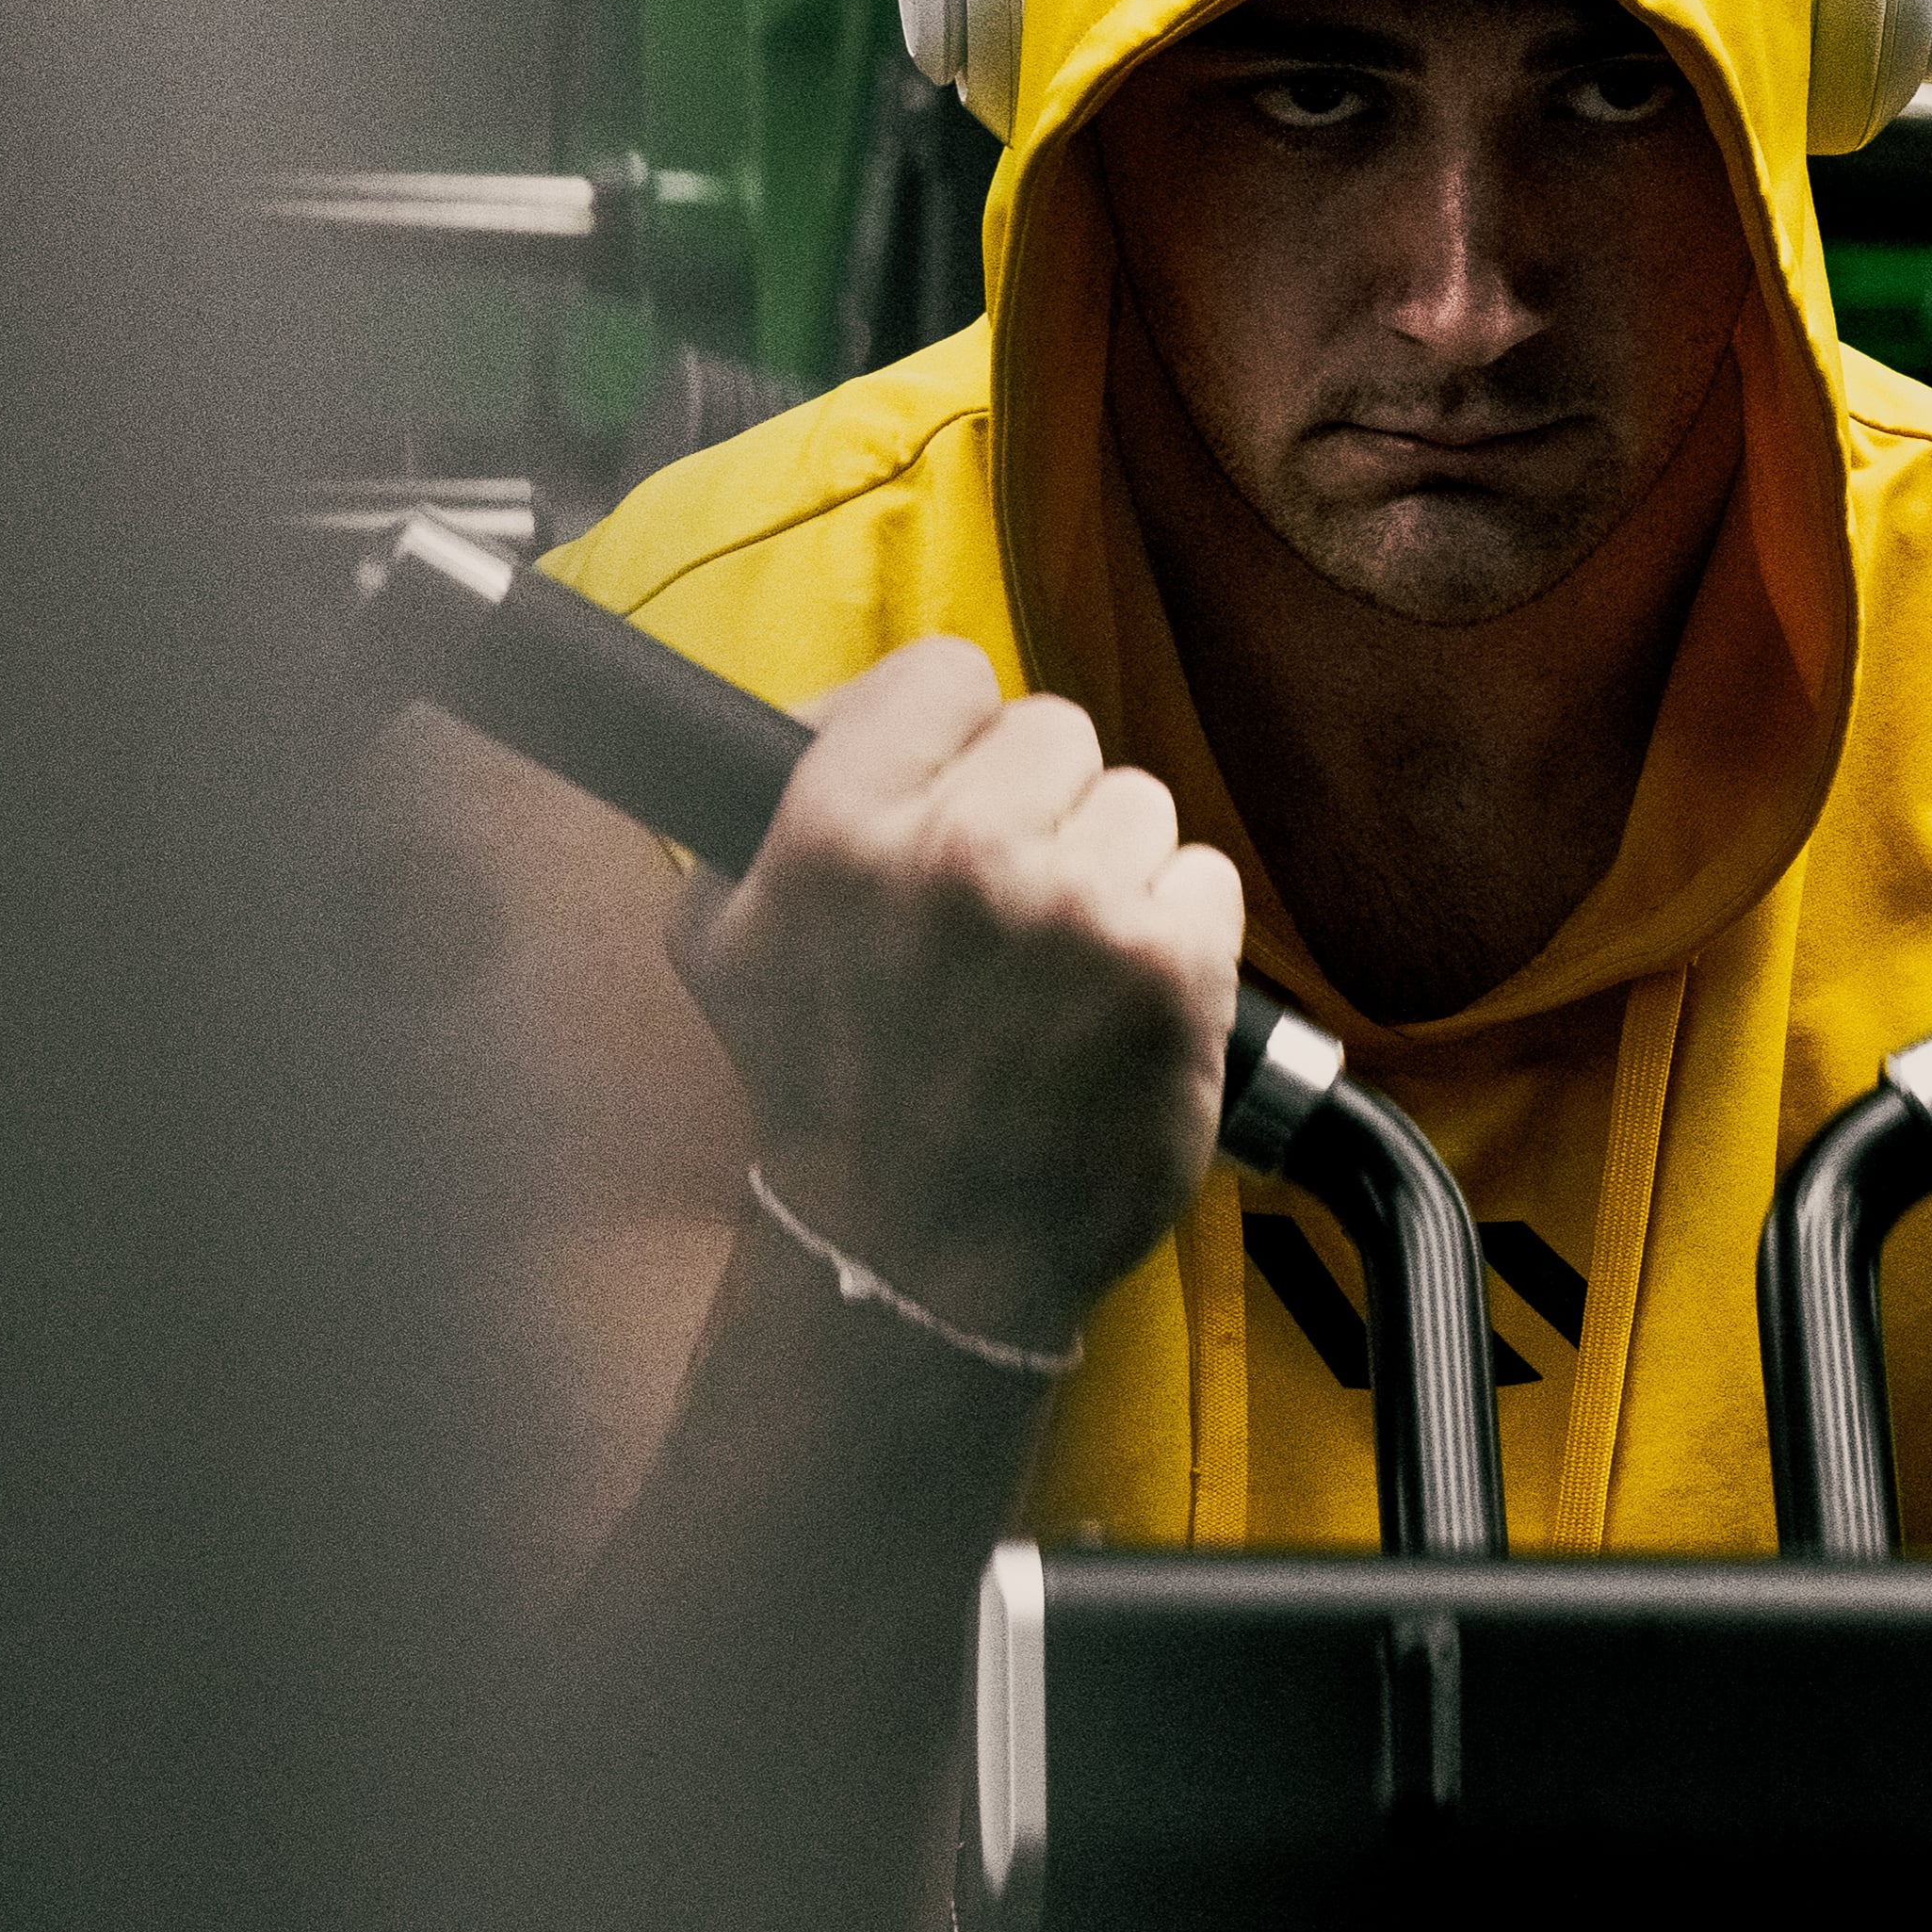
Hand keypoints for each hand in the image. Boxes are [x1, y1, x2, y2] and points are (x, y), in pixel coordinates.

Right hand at [668, 638, 1243, 1359]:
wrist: (921, 1258)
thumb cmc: (830, 1097)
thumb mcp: (725, 941)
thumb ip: (756, 812)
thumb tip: (824, 716)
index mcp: (841, 827)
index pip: (947, 674)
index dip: (954, 734)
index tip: (954, 794)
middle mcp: (962, 854)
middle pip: (1057, 733)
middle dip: (1041, 807)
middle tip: (1010, 903)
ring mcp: (1079, 910)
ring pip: (1140, 805)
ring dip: (1112, 872)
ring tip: (1062, 967)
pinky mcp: (1174, 971)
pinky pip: (1205, 880)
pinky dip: (1178, 936)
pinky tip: (1123, 1000)